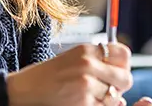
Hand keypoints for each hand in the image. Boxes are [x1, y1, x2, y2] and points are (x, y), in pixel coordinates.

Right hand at [6, 43, 151, 105]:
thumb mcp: (72, 59)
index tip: (116, 72)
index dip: (123, 66)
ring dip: (107, 100)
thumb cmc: (47, 77)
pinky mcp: (84, 101)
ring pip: (116, 96)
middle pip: (126, 78)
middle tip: (106, 89)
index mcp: (86, 49)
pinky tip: (82, 102)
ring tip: (87, 95)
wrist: (25, 90)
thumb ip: (97, 62)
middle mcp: (88, 63)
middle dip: (120, 87)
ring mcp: (86, 83)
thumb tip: (123, 73)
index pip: (123, 54)